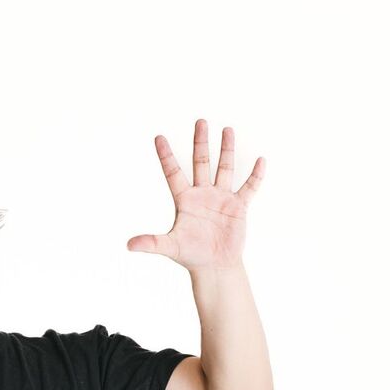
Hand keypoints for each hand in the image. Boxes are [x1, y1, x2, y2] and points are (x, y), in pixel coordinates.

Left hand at [126, 118, 264, 271]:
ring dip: (226, 150)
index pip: (173, 173)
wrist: (214, 267)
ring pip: (224, 168)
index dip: (166, 156)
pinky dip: (256, 176)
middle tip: (200, 121)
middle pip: (201, 162)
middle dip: (200, 142)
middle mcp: (203, 194)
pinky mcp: (238, 207)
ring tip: (227, 129)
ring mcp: (222, 198)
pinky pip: (249, 188)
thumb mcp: (170, 247)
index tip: (158, 137)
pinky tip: (261, 160)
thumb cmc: (191, 256)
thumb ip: (151, 243)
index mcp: (185, 200)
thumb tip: (129, 245)